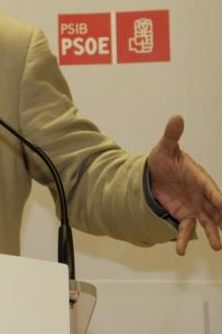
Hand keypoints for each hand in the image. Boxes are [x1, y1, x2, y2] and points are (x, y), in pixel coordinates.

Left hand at [148, 115, 221, 254]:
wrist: (153, 173)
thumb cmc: (163, 158)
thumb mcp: (165, 147)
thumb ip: (172, 135)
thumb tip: (177, 117)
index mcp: (199, 177)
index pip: (212, 189)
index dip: (218, 198)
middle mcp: (200, 194)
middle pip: (215, 209)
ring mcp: (194, 206)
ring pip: (206, 222)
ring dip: (212, 234)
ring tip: (218, 247)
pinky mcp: (184, 214)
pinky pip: (186, 229)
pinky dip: (184, 239)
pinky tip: (180, 251)